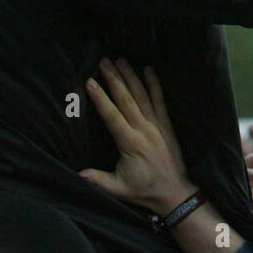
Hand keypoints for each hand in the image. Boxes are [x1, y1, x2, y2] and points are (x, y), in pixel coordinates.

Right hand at [79, 58, 192, 214]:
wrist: (175, 192)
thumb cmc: (145, 191)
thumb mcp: (118, 189)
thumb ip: (98, 180)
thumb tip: (77, 174)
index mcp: (130, 143)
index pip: (112, 115)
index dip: (101, 98)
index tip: (90, 82)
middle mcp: (144, 129)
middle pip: (127, 99)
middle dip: (114, 79)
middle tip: (104, 61)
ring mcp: (157, 124)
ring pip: (142, 95)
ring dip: (131, 76)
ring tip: (120, 60)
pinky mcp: (166, 124)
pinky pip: (160, 99)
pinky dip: (155, 83)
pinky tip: (149, 69)